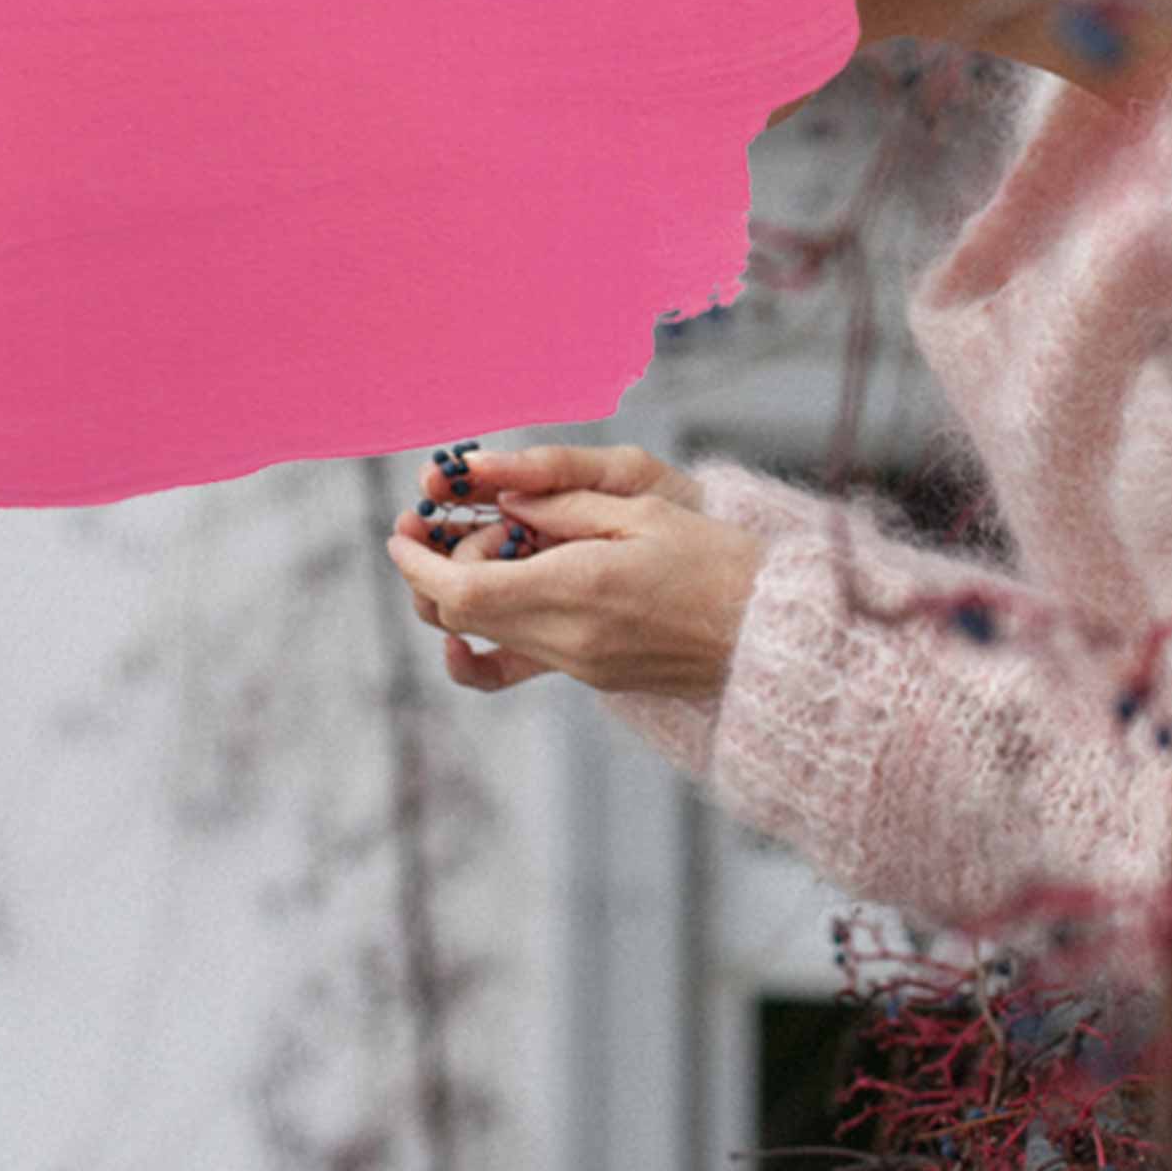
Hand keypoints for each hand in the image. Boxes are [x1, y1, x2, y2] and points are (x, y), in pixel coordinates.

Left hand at [385, 475, 765, 699]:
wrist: (770, 634)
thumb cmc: (716, 559)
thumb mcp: (640, 509)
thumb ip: (562, 502)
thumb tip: (498, 495)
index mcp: (577, 588)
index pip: (462, 590)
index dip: (417, 562)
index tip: (402, 529)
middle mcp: (567, 638)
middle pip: (462, 613)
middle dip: (437, 565)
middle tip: (449, 520)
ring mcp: (576, 665)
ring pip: (484, 634)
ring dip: (462, 591)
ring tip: (481, 544)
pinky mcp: (589, 675)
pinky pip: (514, 664)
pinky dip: (481, 645)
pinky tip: (467, 633)